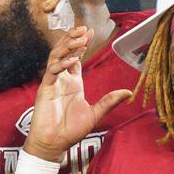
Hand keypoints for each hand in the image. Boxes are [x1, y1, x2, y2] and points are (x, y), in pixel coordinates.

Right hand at [22, 27, 132, 161]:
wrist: (54, 144)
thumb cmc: (71, 130)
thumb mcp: (95, 114)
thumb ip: (110, 102)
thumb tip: (129, 92)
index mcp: (73, 83)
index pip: (76, 57)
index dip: (82, 44)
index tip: (90, 32)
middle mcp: (62, 79)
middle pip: (65, 52)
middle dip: (74, 39)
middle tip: (84, 29)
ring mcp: (52, 83)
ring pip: (56, 57)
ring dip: (67, 46)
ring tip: (79, 38)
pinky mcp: (45, 89)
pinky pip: (51, 72)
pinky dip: (61, 64)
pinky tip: (72, 60)